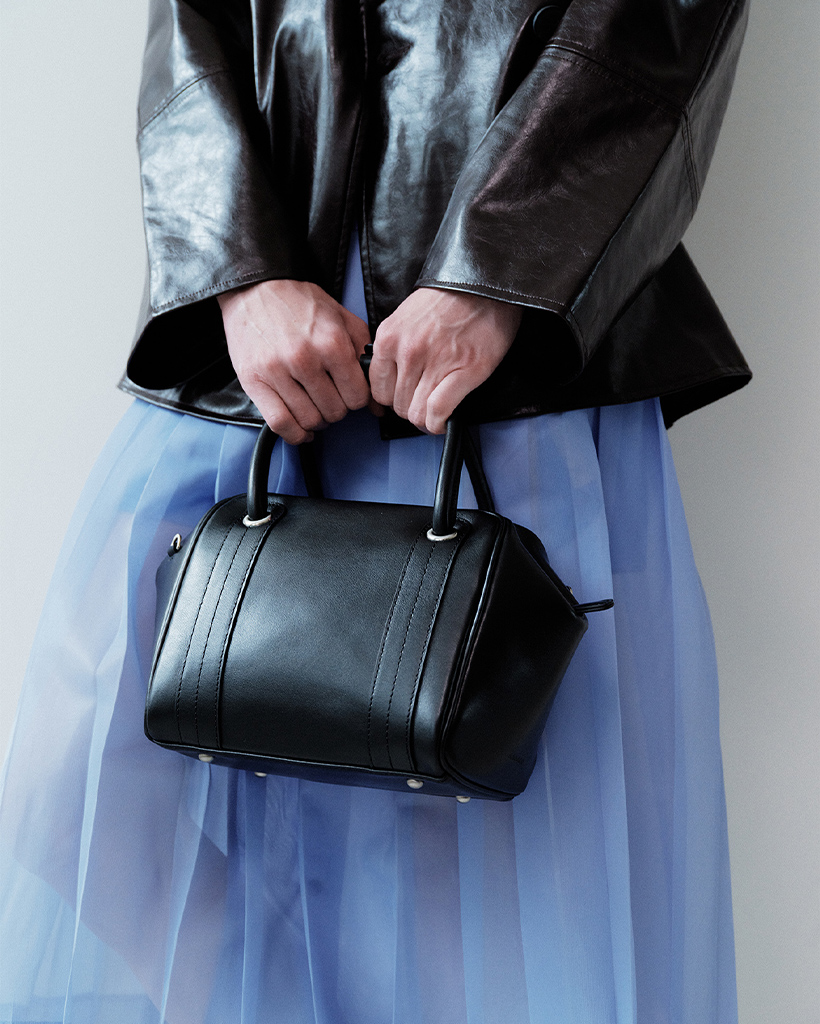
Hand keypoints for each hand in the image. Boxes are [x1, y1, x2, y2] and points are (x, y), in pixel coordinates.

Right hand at [218, 279, 372, 443]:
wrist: (255, 288)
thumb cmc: (299, 303)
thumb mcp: (342, 319)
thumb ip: (364, 357)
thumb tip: (377, 402)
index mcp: (331, 343)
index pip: (358, 396)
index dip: (357, 399)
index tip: (350, 394)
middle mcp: (305, 358)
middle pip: (335, 411)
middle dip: (337, 408)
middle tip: (331, 397)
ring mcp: (277, 371)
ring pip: (309, 419)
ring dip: (317, 420)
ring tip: (315, 407)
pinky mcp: (254, 382)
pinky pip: (280, 423)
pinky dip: (295, 434)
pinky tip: (301, 429)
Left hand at [369, 287, 521, 433]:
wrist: (486, 284)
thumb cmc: (451, 297)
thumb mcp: (406, 316)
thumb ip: (395, 346)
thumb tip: (393, 376)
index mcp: (390, 338)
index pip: (377, 389)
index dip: (392, 398)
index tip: (403, 398)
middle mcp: (408, 352)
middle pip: (397, 405)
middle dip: (410, 408)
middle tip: (424, 402)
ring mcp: (435, 363)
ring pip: (415, 414)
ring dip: (425, 419)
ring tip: (435, 412)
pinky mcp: (463, 372)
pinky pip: (438, 412)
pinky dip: (438, 424)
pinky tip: (442, 422)